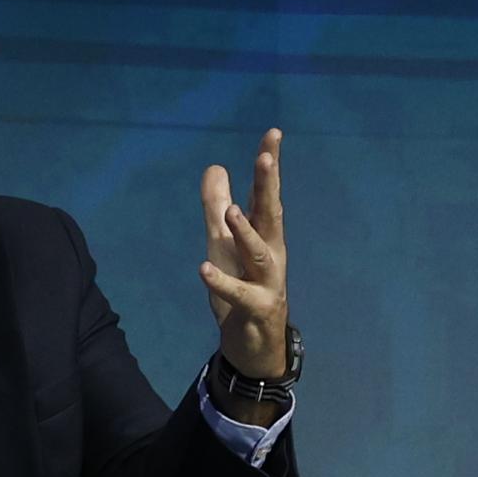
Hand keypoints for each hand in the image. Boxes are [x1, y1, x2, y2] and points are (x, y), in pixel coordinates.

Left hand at [197, 128, 291, 384]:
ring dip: (246, 232)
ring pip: (259, 253)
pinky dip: (222, 282)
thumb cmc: (242, 286)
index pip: (265, 193)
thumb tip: (214, 167)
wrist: (255, 344)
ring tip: (231, 212)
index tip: (273, 133)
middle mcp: (271, 252)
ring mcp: (267, 281)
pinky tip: (204, 269)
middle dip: (268, 186)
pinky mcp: (256, 308)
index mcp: (264, 233)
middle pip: (270, 214)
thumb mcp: (222, 243)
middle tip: (265, 158)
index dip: (269, 163)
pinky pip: (239, 294)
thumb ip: (216, 206)